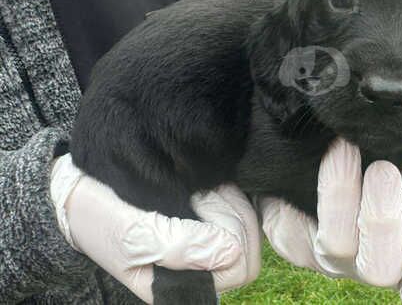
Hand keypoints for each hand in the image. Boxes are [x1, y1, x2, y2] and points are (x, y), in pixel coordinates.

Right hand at [50, 154, 260, 302]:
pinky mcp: (208, 216)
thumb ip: (180, 247)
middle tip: (196, 195)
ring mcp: (206, 241)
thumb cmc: (104, 217)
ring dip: (225, 198)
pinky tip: (200, 185)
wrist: (82, 190)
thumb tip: (230, 250)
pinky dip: (225, 189)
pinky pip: (238, 203)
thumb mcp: (135, 237)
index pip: (240, 267)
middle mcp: (200, 267)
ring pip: (247, 221)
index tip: (197, 207)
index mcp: (183, 284)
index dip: (228, 234)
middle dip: (229, 213)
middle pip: (249, 245)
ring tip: (193, 190)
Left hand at [259, 138, 401, 303]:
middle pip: (378, 268)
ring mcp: (322, 258)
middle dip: (382, 218)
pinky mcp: (287, 242)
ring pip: (334, 244)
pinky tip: (309, 162)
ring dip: (341, 192)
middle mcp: (359, 264)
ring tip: (344, 148)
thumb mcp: (389, 163)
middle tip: (383, 169)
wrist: (301, 154)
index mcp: (393, 250)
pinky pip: (297, 226)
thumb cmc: (359, 163)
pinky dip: (305, 190)